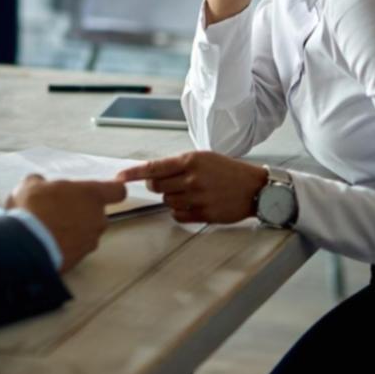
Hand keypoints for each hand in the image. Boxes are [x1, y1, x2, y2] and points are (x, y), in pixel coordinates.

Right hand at [7, 174, 126, 271]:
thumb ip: (42, 182)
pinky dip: (66, 245)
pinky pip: (76, 249)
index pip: (118, 191)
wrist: (26, 245)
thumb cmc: (33, 209)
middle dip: (82, 211)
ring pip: (87, 232)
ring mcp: (90, 241)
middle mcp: (98, 219)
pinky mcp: (80, 259)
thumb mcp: (31, 185)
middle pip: (98, 213)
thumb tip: (39, 183)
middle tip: (60, 209)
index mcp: (92, 195)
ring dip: (74, 230)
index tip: (109, 188)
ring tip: (50, 228)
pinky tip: (47, 242)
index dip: (113, 189)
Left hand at [117, 151, 267, 224]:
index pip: (154, 167)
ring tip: (191, 192)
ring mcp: (198, 197)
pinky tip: (194, 204)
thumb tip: (152, 174)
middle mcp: (192, 178)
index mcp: (191, 160)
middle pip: (156, 186)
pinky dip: (181, 211)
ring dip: (173, 198)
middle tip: (173, 183)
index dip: (133, 173)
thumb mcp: (204, 158)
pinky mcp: (204, 213)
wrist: (255, 188)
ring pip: (167, 201)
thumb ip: (178, 164)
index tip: (119, 177)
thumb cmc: (228, 170)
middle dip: (158, 185)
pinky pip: (178, 215)